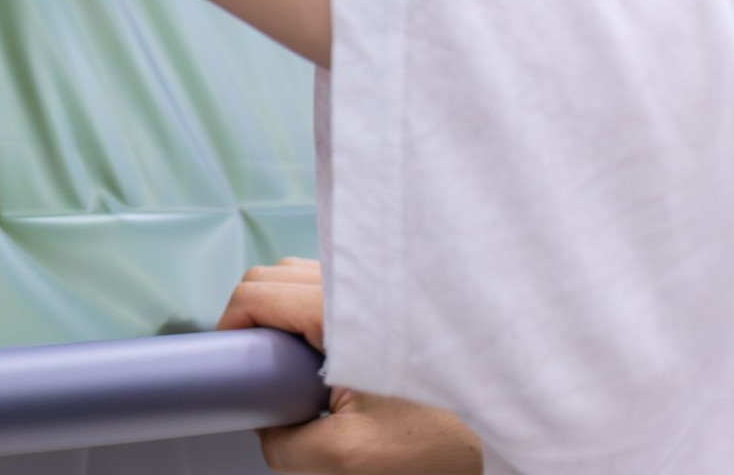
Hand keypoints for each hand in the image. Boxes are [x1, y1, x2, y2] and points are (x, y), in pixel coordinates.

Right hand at [219, 260, 481, 473]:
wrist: (505, 420)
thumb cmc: (438, 433)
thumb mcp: (348, 456)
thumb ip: (288, 446)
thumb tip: (267, 428)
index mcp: (337, 309)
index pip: (255, 293)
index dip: (229, 326)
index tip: (228, 363)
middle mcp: (353, 283)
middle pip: (270, 278)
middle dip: (251, 319)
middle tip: (256, 370)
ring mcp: (374, 285)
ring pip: (298, 277)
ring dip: (280, 313)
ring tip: (291, 367)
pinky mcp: (390, 297)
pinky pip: (328, 286)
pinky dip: (310, 312)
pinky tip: (326, 357)